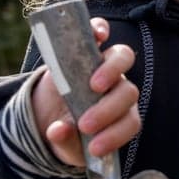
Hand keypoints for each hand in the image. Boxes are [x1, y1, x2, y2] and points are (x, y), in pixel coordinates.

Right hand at [31, 18, 140, 165]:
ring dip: (111, 71)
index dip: (116, 135)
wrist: (47, 115)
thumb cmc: (65, 132)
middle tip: (85, 124)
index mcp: (121, 116)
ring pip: (122, 58)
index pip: (131, 123)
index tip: (94, 148)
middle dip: (108, 110)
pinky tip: (96, 35)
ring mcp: (104, 66)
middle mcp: (118, 89)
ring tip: (92, 86)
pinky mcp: (85, 48)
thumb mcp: (64, 145)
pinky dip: (99, 29)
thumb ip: (64, 141)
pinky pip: (99, 32)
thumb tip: (58, 130)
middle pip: (128, 92)